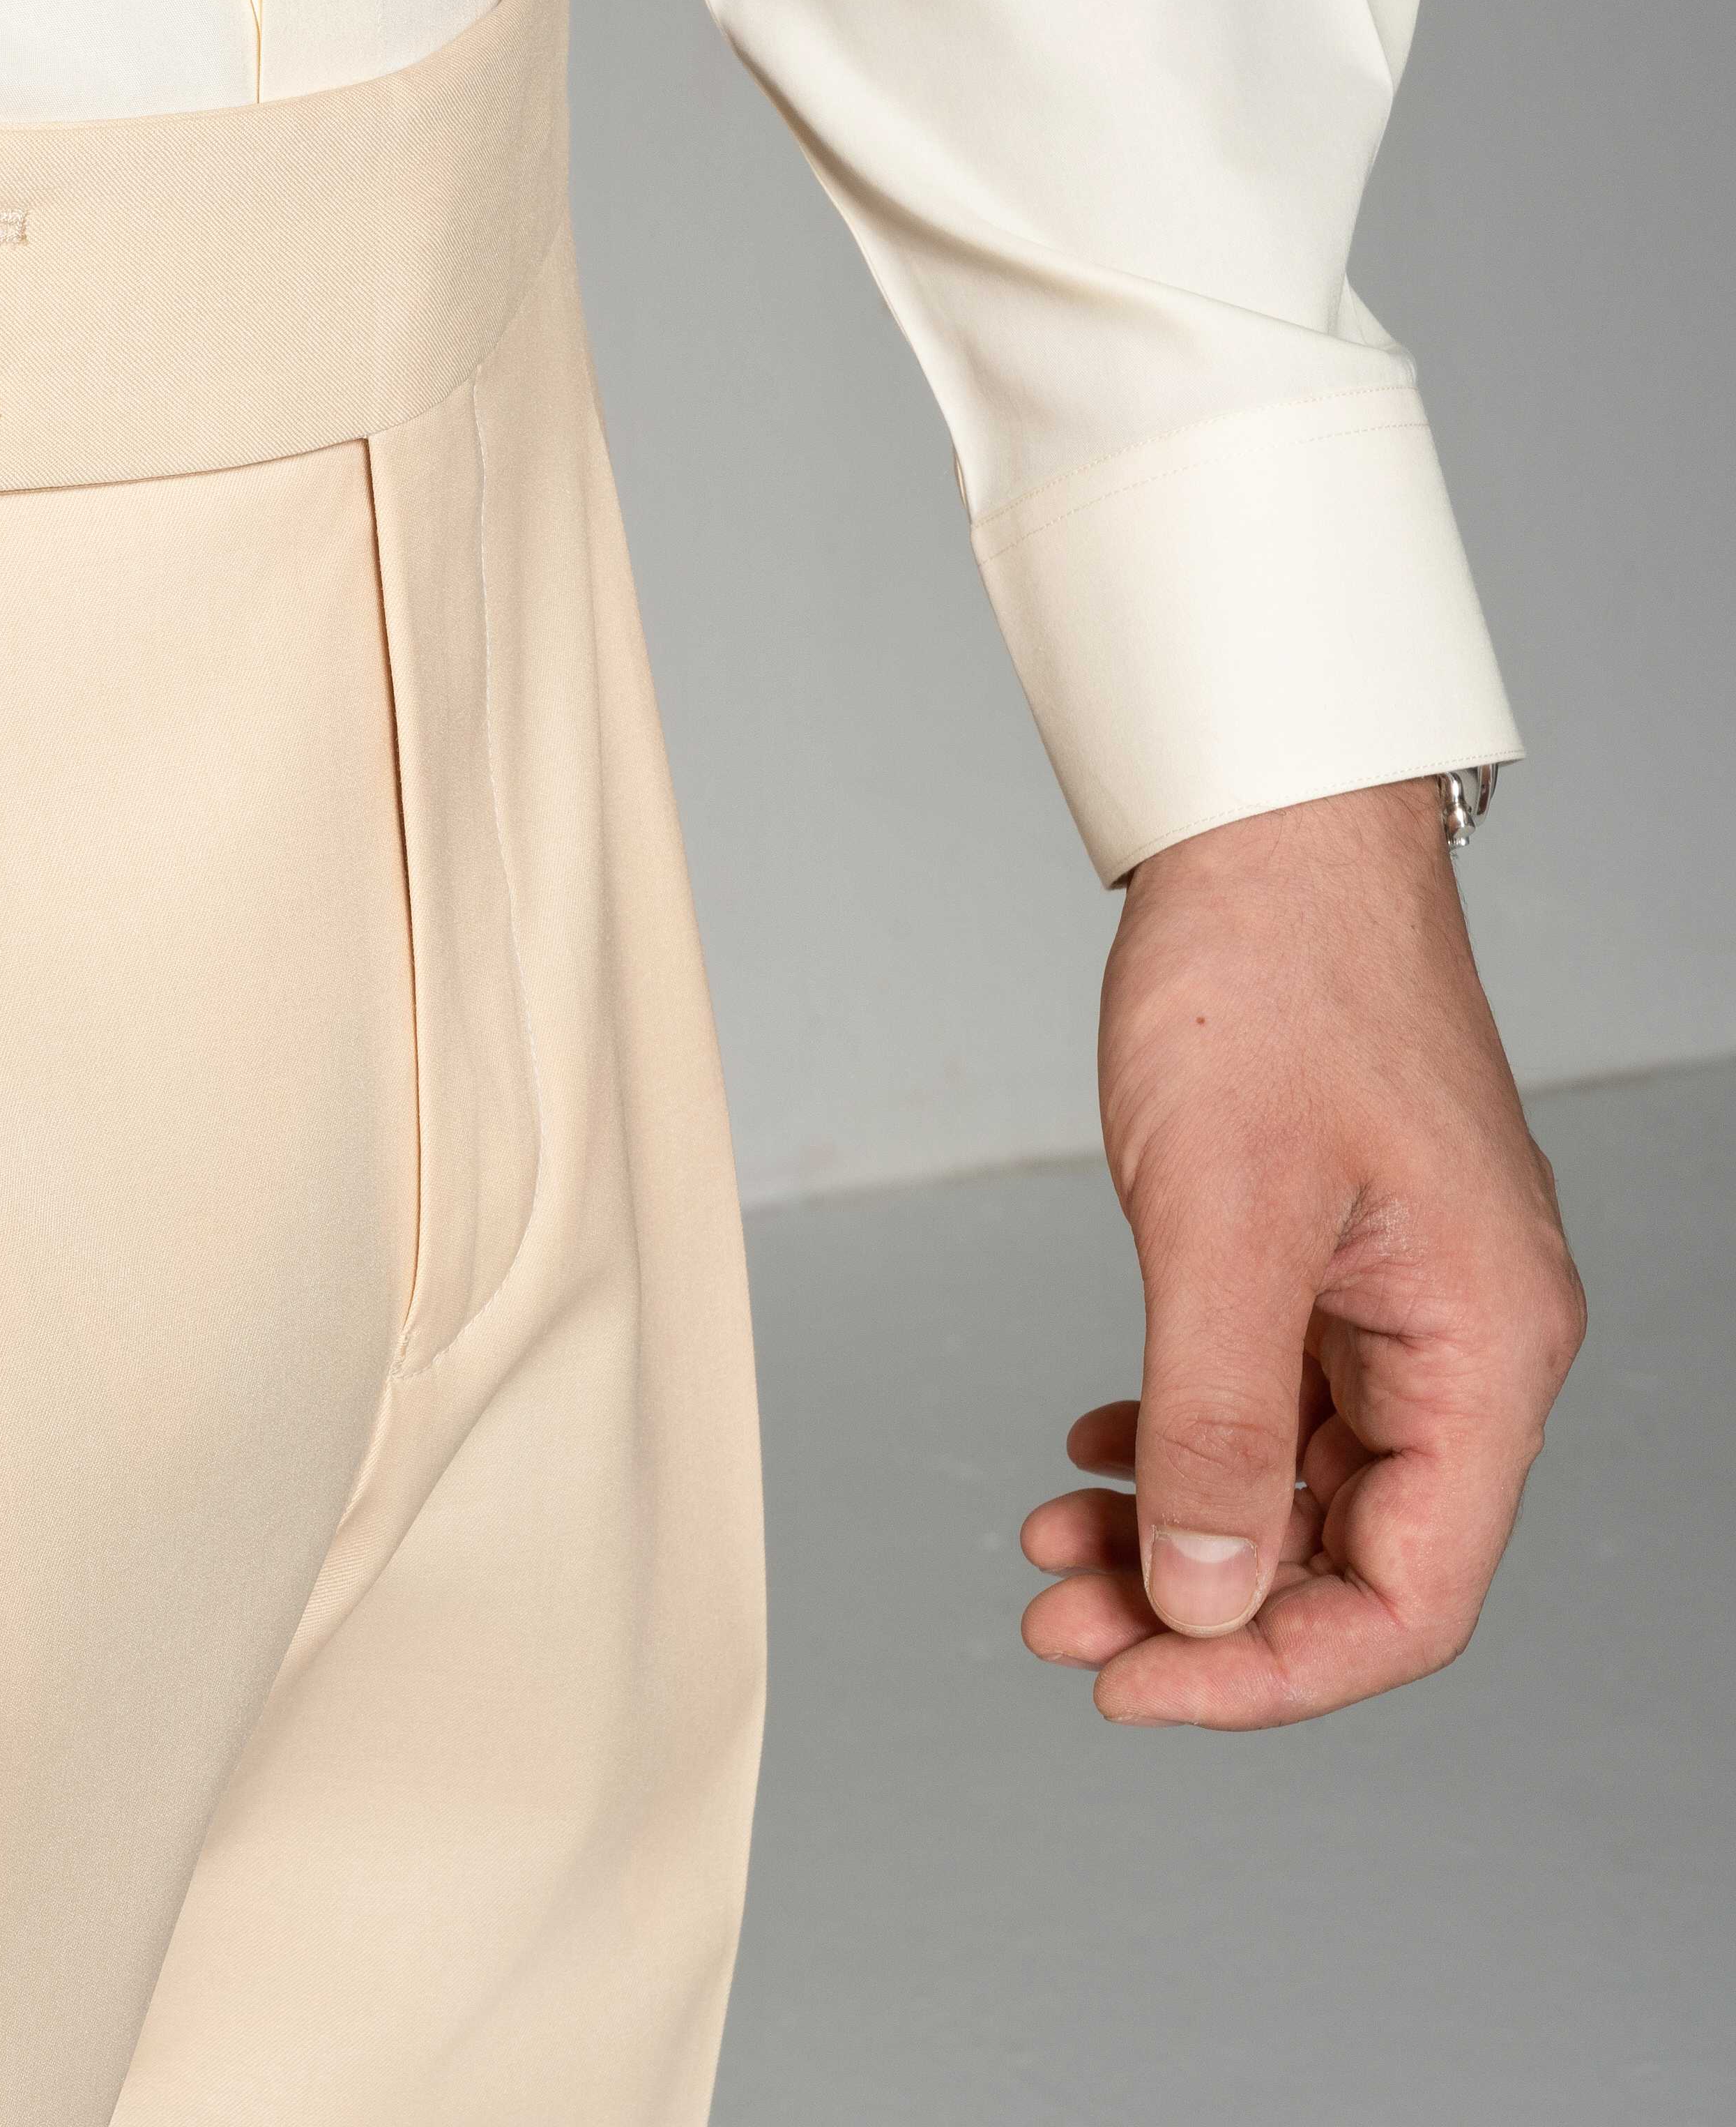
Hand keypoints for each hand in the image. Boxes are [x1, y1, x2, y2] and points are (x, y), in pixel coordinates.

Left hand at [1019, 779, 1581, 1725]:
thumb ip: (1219, 1419)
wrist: (1265, 846)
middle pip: (1346, 1557)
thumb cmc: (1268, 995)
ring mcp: (1398, 1310)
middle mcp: (1463, 1348)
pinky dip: (1176, 1445)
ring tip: (1046, 1550)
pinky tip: (1088, 1454)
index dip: (1269, 1671)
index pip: (1409, 1595)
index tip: (1130, 1684)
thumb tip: (1208, 1597)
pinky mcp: (1331, 1268)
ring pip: (1292, 1488)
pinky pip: (1266, 1407)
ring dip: (1173, 1535)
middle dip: (1198, 1609)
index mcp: (1483, 1353)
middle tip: (1050, 1616)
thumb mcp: (1220, 1221)